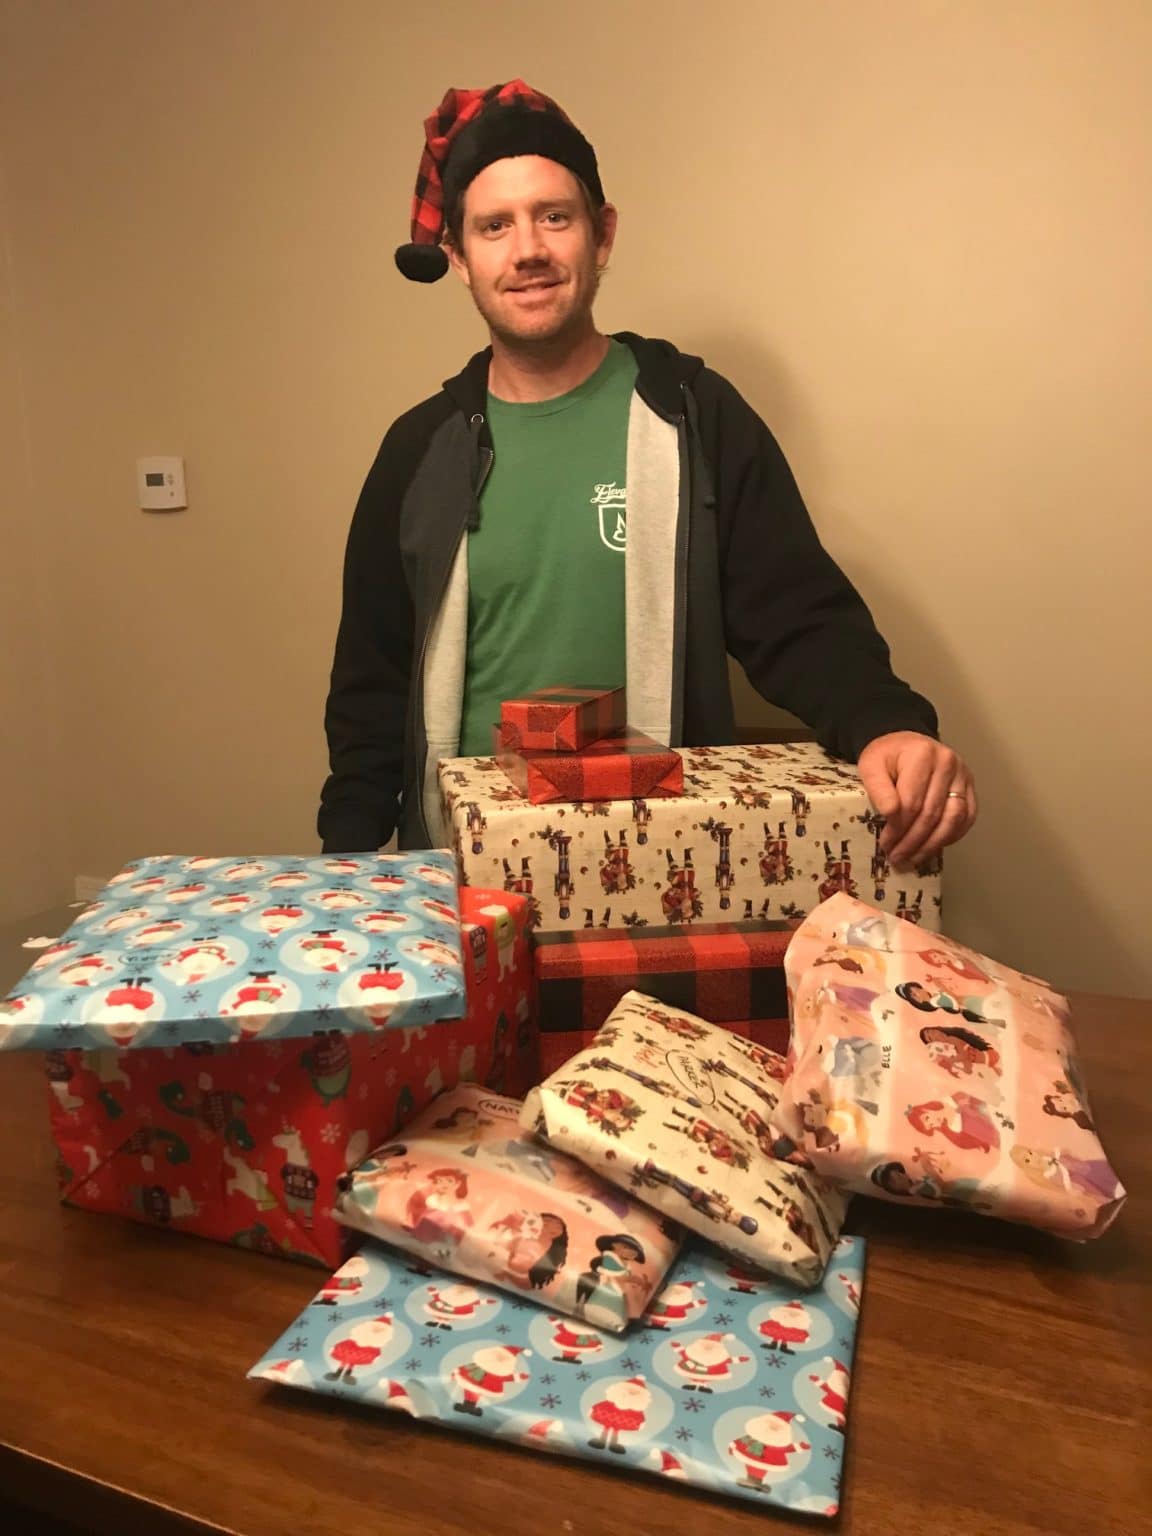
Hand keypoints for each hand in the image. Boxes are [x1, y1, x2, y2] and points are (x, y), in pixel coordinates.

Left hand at [857, 732, 976, 871]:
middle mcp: (948, 763)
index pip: (911, 801)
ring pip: (953, 819)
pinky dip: (951, 837)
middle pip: (932, 812)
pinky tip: (933, 847)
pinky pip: (967, 818)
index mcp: (922, 754)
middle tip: (896, 857)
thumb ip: (877, 787)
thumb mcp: (871, 765)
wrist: (907, 744)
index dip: (897, 827)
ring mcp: (963, 775)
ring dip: (932, 844)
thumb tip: (890, 815)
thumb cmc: (888, 757)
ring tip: (913, 858)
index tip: (885, 844)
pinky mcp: (970, 787)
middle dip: (912, 841)